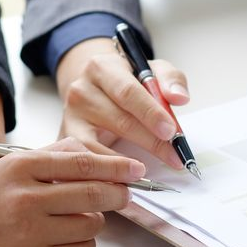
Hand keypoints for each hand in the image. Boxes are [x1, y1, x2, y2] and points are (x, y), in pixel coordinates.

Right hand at [0, 138, 144, 246]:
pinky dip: (84, 244)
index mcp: (22, 169)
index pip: (82, 164)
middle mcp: (26, 200)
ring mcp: (30, 235)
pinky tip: (71, 236)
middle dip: (117, 194)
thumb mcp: (13, 164)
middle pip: (93, 195)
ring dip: (95, 220)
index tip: (134, 170)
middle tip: (123, 193)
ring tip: (81, 217)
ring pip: (90, 226)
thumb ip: (53, 156)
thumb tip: (94, 154)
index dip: (116, 167)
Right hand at [55, 38, 189, 167]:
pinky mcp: (66, 138)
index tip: (172, 132)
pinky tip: (124, 178)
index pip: (128, 92)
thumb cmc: (125, 81)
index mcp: (102, 68)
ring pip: (98, 145)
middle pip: (119, 120)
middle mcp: (81, 90)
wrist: (93, 87)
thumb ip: (170, 79)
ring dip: (126, 164)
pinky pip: (85, 159)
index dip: (151, 113)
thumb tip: (180, 98)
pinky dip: (105, 171)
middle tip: (175, 158)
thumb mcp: (150, 70)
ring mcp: (70, 116)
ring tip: (149, 172)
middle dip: (151, 142)